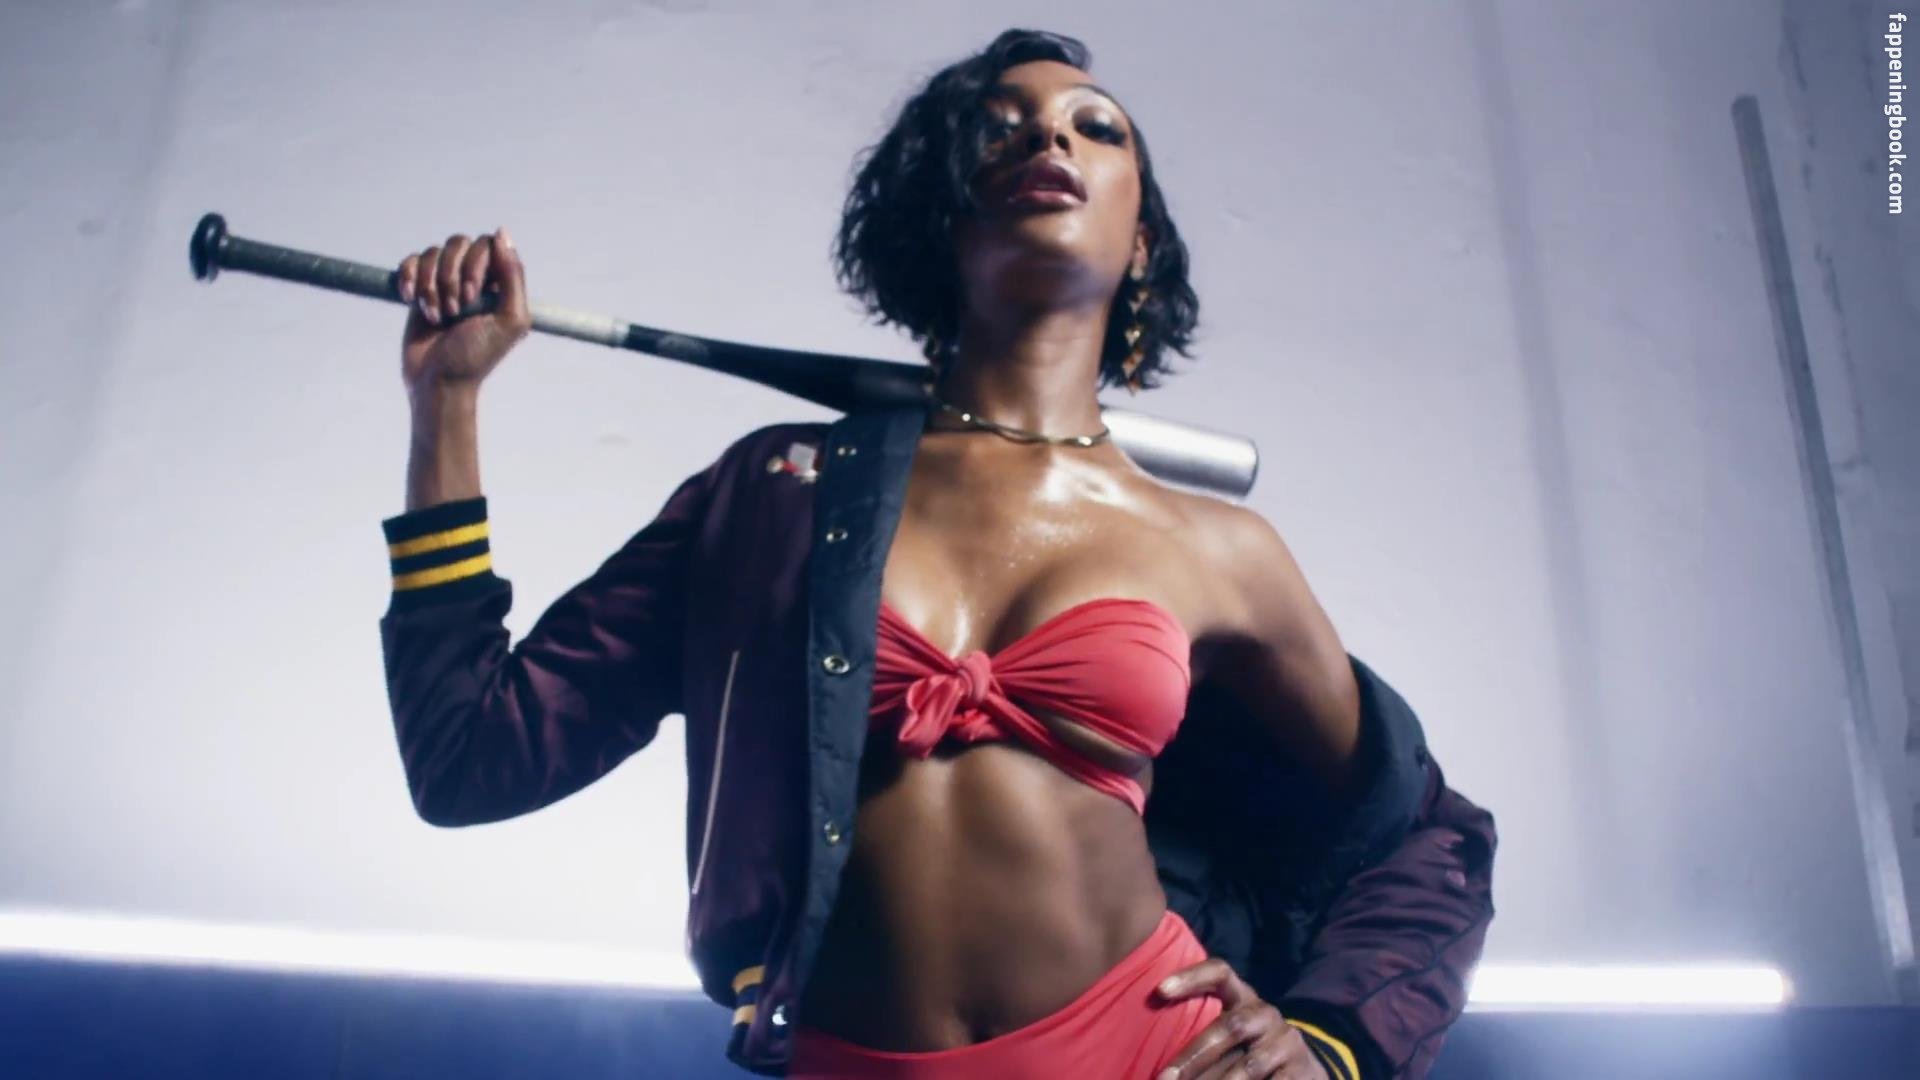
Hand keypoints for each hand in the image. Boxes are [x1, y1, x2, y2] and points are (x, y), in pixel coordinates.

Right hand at [396, 228, 531, 392]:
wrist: (438, 381)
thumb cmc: (476, 356)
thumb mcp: (509, 321)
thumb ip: (514, 277)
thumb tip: (502, 233)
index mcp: (498, 283)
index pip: (488, 244)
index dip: (476, 264)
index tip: (473, 296)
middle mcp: (472, 277)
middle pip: (458, 243)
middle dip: (451, 276)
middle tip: (455, 311)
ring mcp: (444, 281)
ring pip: (432, 252)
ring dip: (430, 284)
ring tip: (435, 315)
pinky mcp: (418, 289)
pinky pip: (410, 262)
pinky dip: (409, 278)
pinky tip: (411, 299)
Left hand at [1153, 958, 1330, 1079]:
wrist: (1301, 1069)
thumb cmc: (1248, 1047)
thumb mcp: (1229, 1031)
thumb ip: (1200, 1027)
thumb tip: (1146, 1041)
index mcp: (1242, 996)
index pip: (1219, 972)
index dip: (1191, 976)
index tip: (1160, 990)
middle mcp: (1264, 1013)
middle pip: (1230, 1026)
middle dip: (1195, 1055)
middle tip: (1165, 1077)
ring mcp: (1285, 1041)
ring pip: (1250, 1064)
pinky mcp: (1300, 1070)